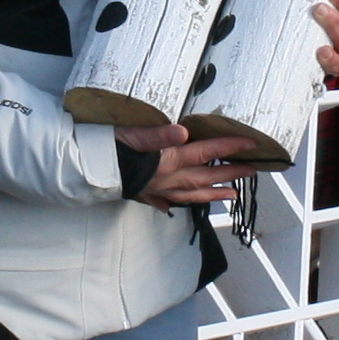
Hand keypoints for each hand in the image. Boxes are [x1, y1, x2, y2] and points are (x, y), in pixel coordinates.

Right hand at [116, 121, 260, 208]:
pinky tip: (175, 207)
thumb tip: (183, 132)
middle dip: (230, 173)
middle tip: (252, 171)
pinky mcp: (143, 193)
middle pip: (205, 177)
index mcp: (168, 161)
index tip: (251, 144)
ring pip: (191, 194)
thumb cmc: (109, 149)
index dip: (229, 147)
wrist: (85, 171)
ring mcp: (157, 190)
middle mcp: (167, 179)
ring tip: (232, 196)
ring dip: (213, 194)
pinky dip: (174, 204)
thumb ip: (158, 135)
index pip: (205, 152)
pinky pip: (164, 202)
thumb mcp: (133, 135)